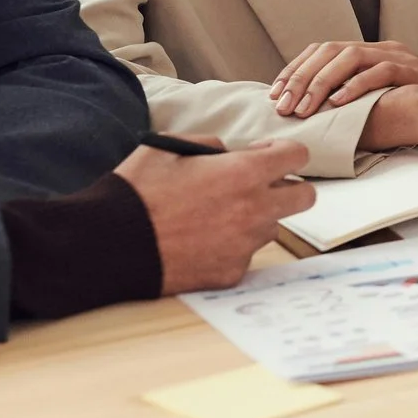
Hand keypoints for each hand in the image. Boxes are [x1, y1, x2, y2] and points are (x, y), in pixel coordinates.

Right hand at [116, 135, 315, 294]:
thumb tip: (227, 153)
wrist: (111, 244)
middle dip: (288, 187)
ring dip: (256, 217)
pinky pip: (245, 254)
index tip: (264, 154)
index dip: (284, 151)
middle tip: (258, 186)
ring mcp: (245, 245)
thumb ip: (209, 145)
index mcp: (243, 173)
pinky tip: (201, 241)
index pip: (298, 155)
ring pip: (272, 226)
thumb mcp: (168, 148)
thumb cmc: (137, 192)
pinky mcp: (231, 272)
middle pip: (305, 197)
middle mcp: (254, 210)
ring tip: (216, 215)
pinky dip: (231, 246)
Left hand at [268, 40, 417, 118]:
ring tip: (306, 108)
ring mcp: (397, 56)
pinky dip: (356, 87)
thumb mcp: (368, 103)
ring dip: (322, 83)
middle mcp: (379, 49)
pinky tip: (339, 104)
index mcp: (366, 53)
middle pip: (330, 50)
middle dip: (301, 78)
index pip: (321, 50)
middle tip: (284, 106)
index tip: (274, 94)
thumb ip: (343, 100)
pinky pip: (380, 72)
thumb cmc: (408, 114)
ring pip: (350, 56)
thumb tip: (301, 112)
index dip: (294, 69)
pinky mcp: (411, 70)